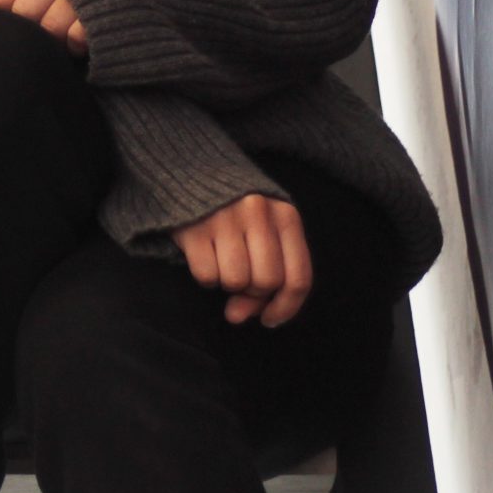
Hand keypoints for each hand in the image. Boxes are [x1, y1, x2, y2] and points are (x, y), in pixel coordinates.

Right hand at [173, 193, 312, 326]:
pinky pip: (206, 275)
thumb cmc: (240, 214)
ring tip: (222, 262)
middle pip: (266, 283)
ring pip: (236, 282)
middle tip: (240, 282)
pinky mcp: (194, 227)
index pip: (298, 278)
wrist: (195, 173)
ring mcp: (225, 218)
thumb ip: (265, 277)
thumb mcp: (266, 235)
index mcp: (286, 216)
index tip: (270, 319)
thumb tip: (238, 316)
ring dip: (227, 283)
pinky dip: (205, 276)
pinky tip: (204, 256)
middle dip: (252, 293)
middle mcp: (259, 213)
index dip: (285, 308)